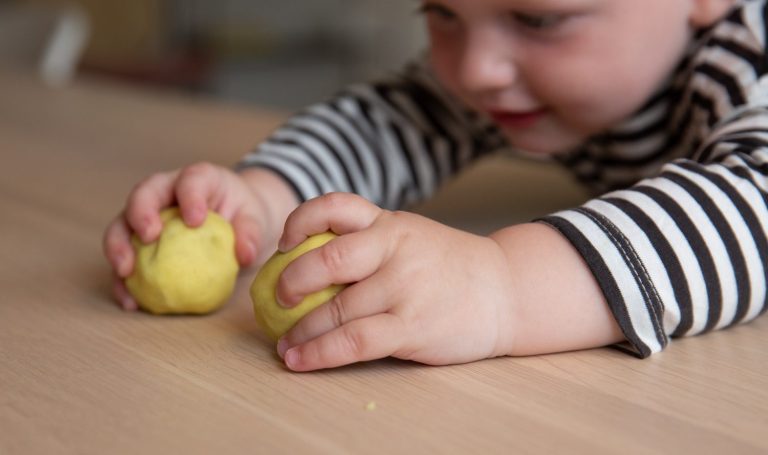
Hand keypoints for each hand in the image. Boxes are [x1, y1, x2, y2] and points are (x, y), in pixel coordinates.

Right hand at [102, 162, 297, 309]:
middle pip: (143, 194)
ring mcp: (148, 216)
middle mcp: (166, 192)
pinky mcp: (139, 243)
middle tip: (148, 238)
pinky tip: (130, 301)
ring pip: (122, 224)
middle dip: (140, 214)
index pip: (190, 180)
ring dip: (118, 248)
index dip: (190, 196)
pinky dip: (123, 281)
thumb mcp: (255, 219)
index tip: (196, 220)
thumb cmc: (243, 214)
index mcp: (198, 179)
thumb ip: (250, 234)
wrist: (235, 222)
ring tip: (125, 272)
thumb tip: (244, 256)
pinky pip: (126, 260)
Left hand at [274, 193, 515, 370]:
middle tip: (277, 299)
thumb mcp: (412, 237)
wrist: (505, 291)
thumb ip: (370, 243)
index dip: (300, 221)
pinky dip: (319, 354)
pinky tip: (301, 361)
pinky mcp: (412, 326)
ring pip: (335, 309)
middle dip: (291, 282)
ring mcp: (405, 287)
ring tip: (285, 345)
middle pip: (328, 260)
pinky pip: (353, 342)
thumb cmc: (449, 267)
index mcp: (391, 223)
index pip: (335, 206)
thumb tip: (304, 266)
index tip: (284, 243)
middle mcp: (396, 249)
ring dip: (300, 332)